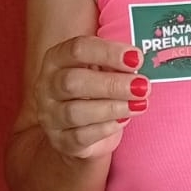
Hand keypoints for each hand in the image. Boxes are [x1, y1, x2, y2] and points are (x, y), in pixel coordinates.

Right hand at [33, 38, 148, 160]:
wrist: (81, 129)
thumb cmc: (95, 90)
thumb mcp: (102, 69)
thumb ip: (115, 63)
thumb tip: (136, 62)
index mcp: (56, 59)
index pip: (77, 49)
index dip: (108, 52)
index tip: (137, 58)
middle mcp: (47, 86)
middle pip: (72, 82)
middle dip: (112, 84)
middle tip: (142, 86)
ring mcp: (51, 115)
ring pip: (76, 112)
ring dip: (112, 107)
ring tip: (139, 104)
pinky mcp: (61, 141)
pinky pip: (81, 136)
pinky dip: (105, 128)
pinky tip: (123, 121)